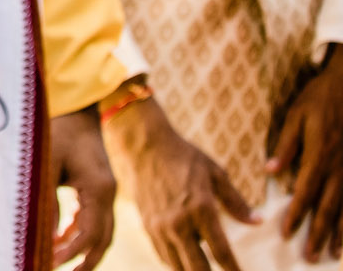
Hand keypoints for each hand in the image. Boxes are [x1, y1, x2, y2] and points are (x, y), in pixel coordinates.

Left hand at [48, 107, 117, 269]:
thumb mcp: (46, 161)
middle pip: (102, 239)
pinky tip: (60, 239)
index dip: (70, 252)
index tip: (50, 262)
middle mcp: (107, 193)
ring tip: (59, 263)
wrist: (76, 103)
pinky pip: (94, 219)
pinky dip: (80, 233)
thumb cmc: (57, 128)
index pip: (89, 233)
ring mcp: (106, 190)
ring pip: (101, 232)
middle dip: (84, 260)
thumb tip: (42, 234)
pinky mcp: (98, 187)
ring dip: (83, 249)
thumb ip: (46, 198)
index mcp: (99, 188)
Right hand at [111, 94, 255, 270]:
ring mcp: (160, 226)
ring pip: (177, 266)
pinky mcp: (147, 225)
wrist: (144, 145)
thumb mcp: (216, 174)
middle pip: (198, 268)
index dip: (234, 270)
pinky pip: (162, 255)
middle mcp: (179, 223)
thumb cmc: (184, 156)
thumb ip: (236, 202)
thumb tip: (257, 222)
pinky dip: (175, 263)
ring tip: (203, 270)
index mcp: (202, 210)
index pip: (222, 253)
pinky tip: (185, 262)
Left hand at [270, 51, 342, 256]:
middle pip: (328, 207)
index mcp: (319, 155)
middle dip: (317, 233)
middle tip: (309, 256)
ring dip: (339, 233)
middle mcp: (339, 168)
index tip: (286, 233)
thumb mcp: (295, 116)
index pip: (305, 192)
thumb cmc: (320, 100)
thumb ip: (285, 145)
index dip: (296, 214)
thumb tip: (270, 170)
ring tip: (331, 254)